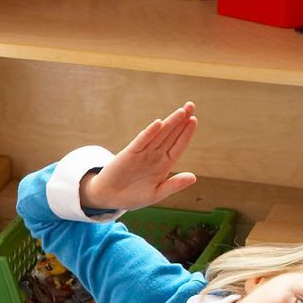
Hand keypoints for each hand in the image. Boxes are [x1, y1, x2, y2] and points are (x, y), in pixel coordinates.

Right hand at [81, 103, 197, 214]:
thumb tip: (194, 177)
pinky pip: (141, 141)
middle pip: (171, 135)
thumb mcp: (155, 194)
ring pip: (158, 135)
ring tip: (181, 110)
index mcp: (164, 164)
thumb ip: (173, 185)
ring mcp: (142, 153)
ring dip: (170, 123)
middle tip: (191, 105)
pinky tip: (158, 124)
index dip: (186, 134)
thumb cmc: (132, 197)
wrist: (108, 198)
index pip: (178, 146)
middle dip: (181, 120)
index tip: (193, 121)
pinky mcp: (128, 153)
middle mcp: (155, 155)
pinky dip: (149, 133)